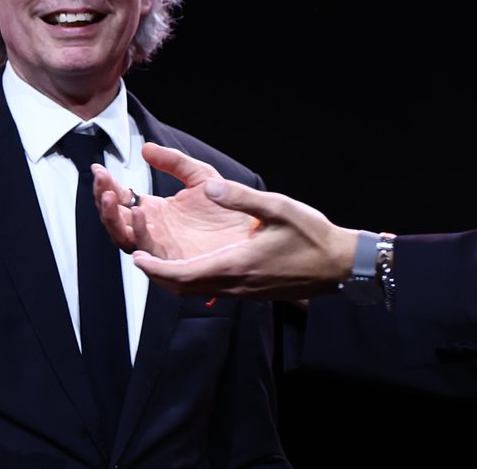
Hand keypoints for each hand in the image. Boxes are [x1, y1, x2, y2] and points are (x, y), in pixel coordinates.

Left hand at [91, 141, 353, 300]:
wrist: (341, 266)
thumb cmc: (313, 236)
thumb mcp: (278, 208)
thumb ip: (241, 197)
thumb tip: (209, 185)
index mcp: (237, 264)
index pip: (184, 275)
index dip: (156, 269)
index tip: (135, 257)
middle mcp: (237, 284)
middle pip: (184, 288)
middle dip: (157, 275)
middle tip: (137, 256)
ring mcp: (244, 292)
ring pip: (197, 291)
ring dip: (174, 278)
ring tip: (157, 258)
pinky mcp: (252, 292)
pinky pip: (213, 289)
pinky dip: (193, 279)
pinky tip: (191, 264)